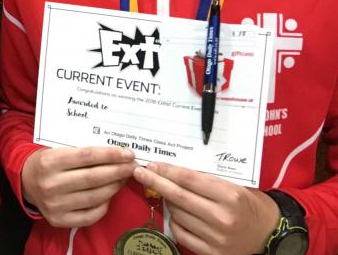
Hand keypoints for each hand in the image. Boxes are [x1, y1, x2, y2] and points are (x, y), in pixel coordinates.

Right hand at [21, 146, 135, 227]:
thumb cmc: (46, 162)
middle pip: (94, 177)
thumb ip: (81, 152)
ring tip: (124, 178)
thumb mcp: (56, 149)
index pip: (87, 156)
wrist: (24, 181)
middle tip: (133, 166)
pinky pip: (91, 214)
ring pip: (95, 196)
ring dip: (115, 186)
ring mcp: (55, 205)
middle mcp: (51, 184)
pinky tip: (109, 194)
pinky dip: (104, 204)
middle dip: (118, 170)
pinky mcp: (59, 220)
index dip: (110, 155)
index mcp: (49, 162)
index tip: (128, 153)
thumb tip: (115, 154)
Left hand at [133, 163, 278, 254]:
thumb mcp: (233, 185)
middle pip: (178, 197)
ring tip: (168, 194)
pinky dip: (175, 221)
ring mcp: (217, 238)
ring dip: (167, 202)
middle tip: (140, 173)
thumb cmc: (249, 204)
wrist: (270, 234)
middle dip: (156, 182)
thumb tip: (171, 171)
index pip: (189, 179)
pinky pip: (180, 233)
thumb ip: (205, 180)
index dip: (167, 171)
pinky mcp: (212, 253)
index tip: (152, 165)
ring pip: (177, 214)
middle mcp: (223, 218)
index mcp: (230, 196)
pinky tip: (177, 214)